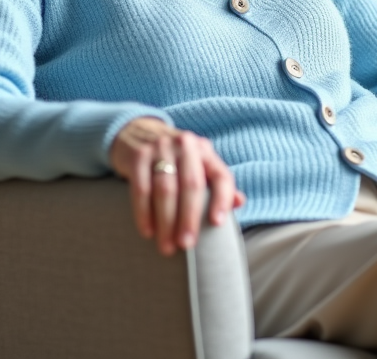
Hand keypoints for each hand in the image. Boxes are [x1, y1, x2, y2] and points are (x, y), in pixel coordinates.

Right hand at [109, 117, 245, 254]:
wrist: (137, 131)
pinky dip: (144, 212)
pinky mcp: (138, 155)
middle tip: (186, 245)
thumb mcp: (197, 164)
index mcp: (205, 151)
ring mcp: (160, 148)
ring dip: (166, 221)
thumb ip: (216, 184)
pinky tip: (147, 230)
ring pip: (165, 189)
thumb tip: (239, 202)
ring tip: (166, 246)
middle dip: (189, 218)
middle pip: (191, 185)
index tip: (217, 223)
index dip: (222, 199)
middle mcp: (185, 146)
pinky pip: (141, 188)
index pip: (221, 176)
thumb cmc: (174, 158)